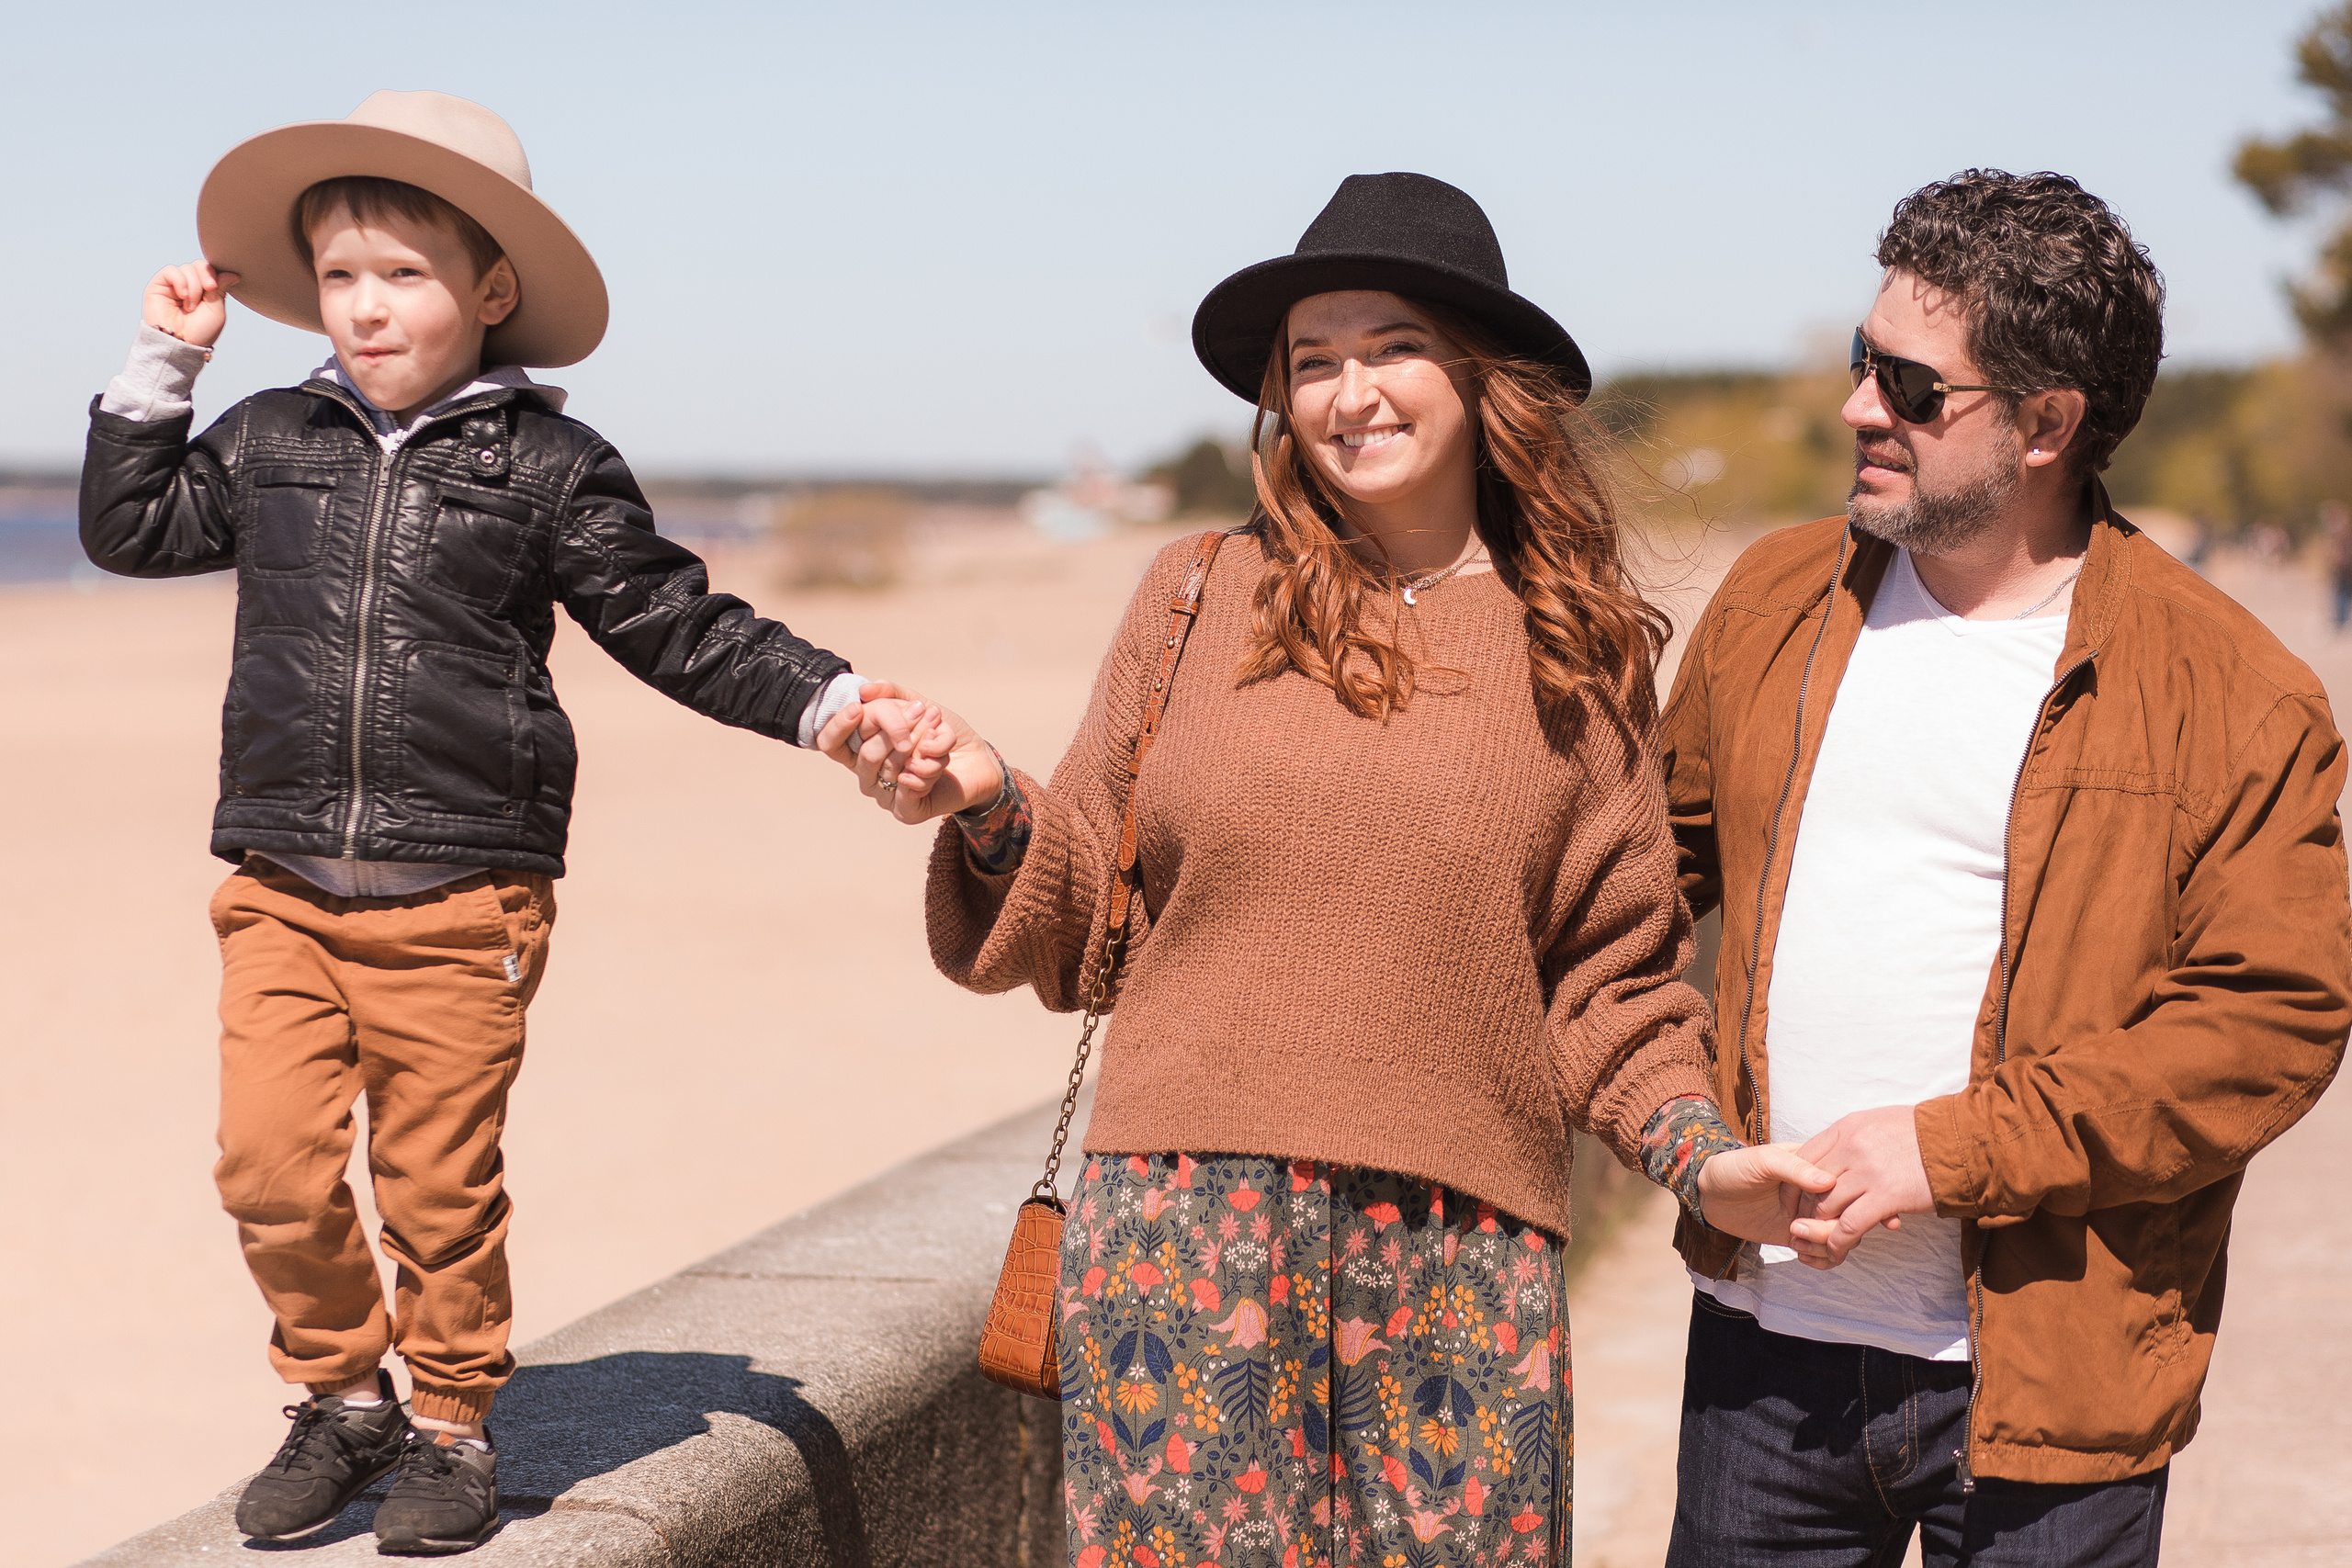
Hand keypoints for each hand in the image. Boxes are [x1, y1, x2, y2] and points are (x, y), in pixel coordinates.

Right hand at [142, 262, 237, 347]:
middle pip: (199, 265)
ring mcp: (174, 285)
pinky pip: (171, 270)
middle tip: (209, 289)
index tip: (216, 287)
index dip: (214, 273)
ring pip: (187, 268)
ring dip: (194, 287)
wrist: (179, 343)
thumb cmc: (199, 332)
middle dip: (206, 276)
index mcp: (204, 292)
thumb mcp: (216, 310)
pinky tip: (183, 296)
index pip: (210, 270)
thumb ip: (221, 289)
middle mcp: (189, 286)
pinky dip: (180, 281)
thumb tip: (232, 273)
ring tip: (191, 306)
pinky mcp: (159, 286)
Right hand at [816, 680, 1002, 823]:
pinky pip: (908, 793)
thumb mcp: (919, 704)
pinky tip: (939, 763)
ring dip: (922, 745)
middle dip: (901, 729)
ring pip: (891, 769)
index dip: (838, 726)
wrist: (978, 757)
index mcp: (862, 748)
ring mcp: (885, 795)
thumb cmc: (944, 732)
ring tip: (940, 732)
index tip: (858, 708)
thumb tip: (865, 689)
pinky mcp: (907, 812)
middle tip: (928, 711)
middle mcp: (868, 774)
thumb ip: (892, 694)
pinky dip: (928, 772)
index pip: (831, 743)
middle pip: (866, 754)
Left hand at [1696, 1143, 1835, 1246]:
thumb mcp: (1761, 1160)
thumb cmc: (1733, 1168)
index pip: (1846, 1184)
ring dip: (1824, 1245)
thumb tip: (1829, 1181)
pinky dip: (1822, 1259)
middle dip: (1830, 1228)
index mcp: (1815, 1165)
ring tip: (1795, 1240)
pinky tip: (1799, 1253)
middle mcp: (1819, 1192)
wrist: (1710, 1195)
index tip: (1821, 1208)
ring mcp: (1812, 1214)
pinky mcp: (1801, 1234)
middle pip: (1849, 1215)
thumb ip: (1794, 1168)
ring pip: (1841, 1236)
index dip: (1842, 1200)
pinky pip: (1826, 1251)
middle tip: (1797, 1227)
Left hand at [1785, 1105, 1936, 1268]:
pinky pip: (1850, 1225)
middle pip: (1810, 1184)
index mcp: (1846, 1128)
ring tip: (1818, 1239)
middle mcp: (1851, 1147)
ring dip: (1819, 1227)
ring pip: (1826, 1206)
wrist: (1962, 1141)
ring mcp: (1868, 1171)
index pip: (1804, 1157)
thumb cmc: (1923, 1135)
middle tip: (1802, 1224)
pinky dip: (1838, 1241)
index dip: (1795, 1182)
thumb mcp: (1878, 1123)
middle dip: (1803, 1208)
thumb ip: (1851, 1139)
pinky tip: (1837, 1249)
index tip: (1795, 1198)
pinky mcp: (1887, 1196)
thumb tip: (1833, 1155)